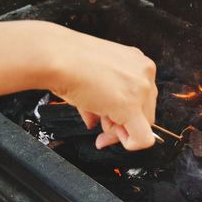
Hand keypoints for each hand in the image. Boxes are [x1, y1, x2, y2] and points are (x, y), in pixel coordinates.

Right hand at [47, 23, 157, 150]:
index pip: (143, 98)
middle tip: (101, 127)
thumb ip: (105, 98)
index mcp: (138, 62)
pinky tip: (105, 139)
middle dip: (122, 125)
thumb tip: (97, 120)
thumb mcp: (96, 77)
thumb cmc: (69, 61)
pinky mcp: (130, 106)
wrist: (55, 57)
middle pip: (146, 112)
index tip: (111, 120)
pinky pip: (142, 139)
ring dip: (117, 130)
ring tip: (95, 118)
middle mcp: (145, 72)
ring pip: (144, 125)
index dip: (127, 113)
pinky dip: (128, 144)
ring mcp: (141, 88)